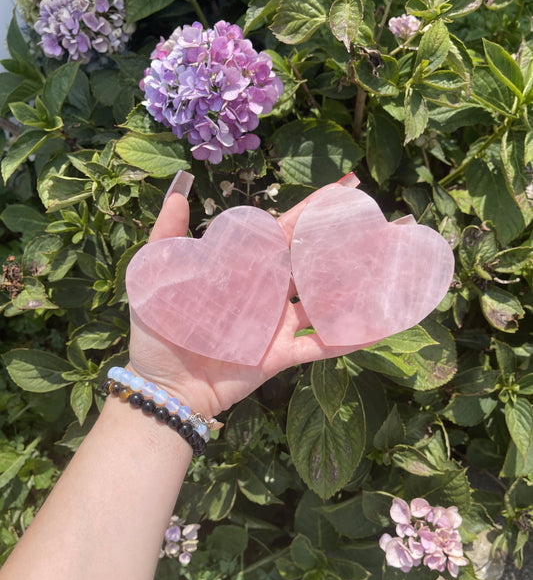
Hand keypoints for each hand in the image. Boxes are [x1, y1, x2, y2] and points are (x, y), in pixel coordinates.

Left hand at [128, 180, 368, 417]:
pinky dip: (347, 339)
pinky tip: (377, 326)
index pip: (282, 233)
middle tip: (377, 225)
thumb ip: (169, 236)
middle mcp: (267, 293)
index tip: (341, 192)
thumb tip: (179, 192)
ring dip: (352, 286)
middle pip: (309, 262)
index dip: (310, 212)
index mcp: (242, 270)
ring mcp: (277, 325)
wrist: (164, 387)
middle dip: (341, 243)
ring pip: (322, 300)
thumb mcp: (156, 277)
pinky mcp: (281, 355)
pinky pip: (319, 346)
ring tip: (386, 268)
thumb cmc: (158, 332)